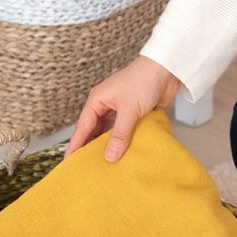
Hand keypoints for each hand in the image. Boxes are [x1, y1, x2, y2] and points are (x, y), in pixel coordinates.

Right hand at [64, 56, 180, 161]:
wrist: (166, 70)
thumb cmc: (143, 81)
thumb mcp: (129, 110)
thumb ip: (119, 135)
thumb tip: (109, 157)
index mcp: (97, 100)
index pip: (83, 127)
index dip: (76, 145)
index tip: (70, 160)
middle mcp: (105, 105)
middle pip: (94, 130)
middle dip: (90, 147)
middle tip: (86, 167)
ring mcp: (119, 110)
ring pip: (109, 132)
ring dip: (108, 145)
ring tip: (104, 164)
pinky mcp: (133, 113)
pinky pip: (123, 131)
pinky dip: (122, 141)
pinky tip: (123, 154)